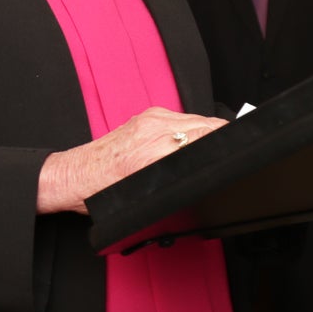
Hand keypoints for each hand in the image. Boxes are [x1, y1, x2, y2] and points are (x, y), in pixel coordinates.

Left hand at [37, 107, 226, 214]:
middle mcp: (155, 128)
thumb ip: (178, 178)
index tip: (237, 152)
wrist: (75, 176)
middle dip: (220, 139)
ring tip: (204, 153)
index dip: (227, 143)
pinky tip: (184, 146)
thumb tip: (204, 170)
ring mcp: (150, 119)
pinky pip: (180, 118)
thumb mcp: (146, 195)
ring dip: (205, 133)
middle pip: (207, 125)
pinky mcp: (146, 116)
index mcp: (157, 150)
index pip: (209, 135)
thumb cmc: (103, 191)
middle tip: (226, 156)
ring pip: (195, 120)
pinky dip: (189, 130)